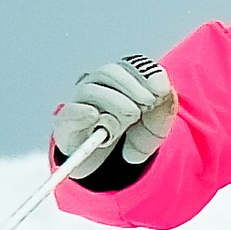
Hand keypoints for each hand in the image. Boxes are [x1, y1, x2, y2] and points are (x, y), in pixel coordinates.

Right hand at [54, 54, 176, 164]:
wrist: (110, 164)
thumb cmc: (133, 135)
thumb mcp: (157, 125)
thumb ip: (164, 107)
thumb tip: (164, 91)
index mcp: (118, 80)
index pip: (129, 65)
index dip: (146, 74)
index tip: (161, 90)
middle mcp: (95, 86)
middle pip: (108, 72)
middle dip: (132, 87)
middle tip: (147, 104)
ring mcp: (78, 103)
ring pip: (90, 90)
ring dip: (114, 102)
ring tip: (129, 118)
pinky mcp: (66, 125)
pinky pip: (70, 113)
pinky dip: (82, 113)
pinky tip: (96, 116)